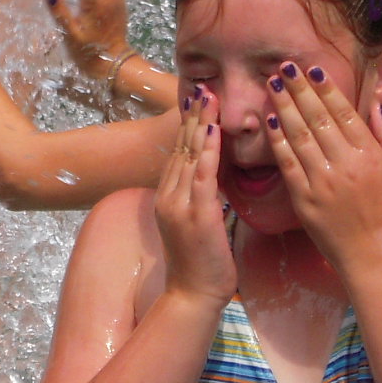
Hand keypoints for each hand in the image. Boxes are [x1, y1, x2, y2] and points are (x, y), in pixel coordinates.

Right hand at [155, 86, 235, 303]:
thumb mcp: (198, 224)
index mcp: (168, 198)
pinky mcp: (196, 216)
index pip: (178, 154)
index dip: (188, 126)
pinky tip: (213, 131)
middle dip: (192, 116)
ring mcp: (179, 206)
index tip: (198, 100)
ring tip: (209, 97)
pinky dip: (207, 152)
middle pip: (180, 148)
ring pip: (189, 156)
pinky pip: (201, 177)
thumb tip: (213, 177)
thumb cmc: (201, 264)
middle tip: (203, 87)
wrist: (193, 295)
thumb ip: (201, 198)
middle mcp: (168, 197)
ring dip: (200, 124)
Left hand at [265, 63, 381, 269]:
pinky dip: (277, 142)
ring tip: (272, 86)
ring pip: (299, 137)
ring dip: (283, 108)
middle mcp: (345, 164)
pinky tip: (269, 122)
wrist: (374, 253)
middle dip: (298, 90)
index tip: (310, 69)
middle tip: (283, 68)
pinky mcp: (304, 200)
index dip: (325, 89)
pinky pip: (287, 165)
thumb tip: (375, 105)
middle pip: (317, 118)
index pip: (343, 113)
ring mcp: (322, 182)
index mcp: (370, 154)